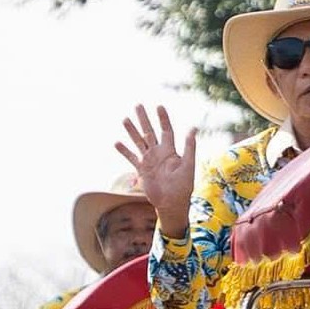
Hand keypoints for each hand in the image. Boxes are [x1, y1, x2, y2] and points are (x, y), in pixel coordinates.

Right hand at [115, 104, 196, 237]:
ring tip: (125, 119)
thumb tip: (193, 128)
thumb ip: (189, 146)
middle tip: (138, 105)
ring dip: (131, 131)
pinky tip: (117, 143)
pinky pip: (131, 158)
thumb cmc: (183, 186)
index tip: (159, 106)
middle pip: (149, 132)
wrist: (172, 203)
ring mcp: (149, 161)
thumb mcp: (188, 165)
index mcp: (170, 151)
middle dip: (144, 119)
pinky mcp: (141, 170)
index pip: (166, 130)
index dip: (163, 118)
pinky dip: (124, 151)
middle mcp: (158, 153)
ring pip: (138, 142)